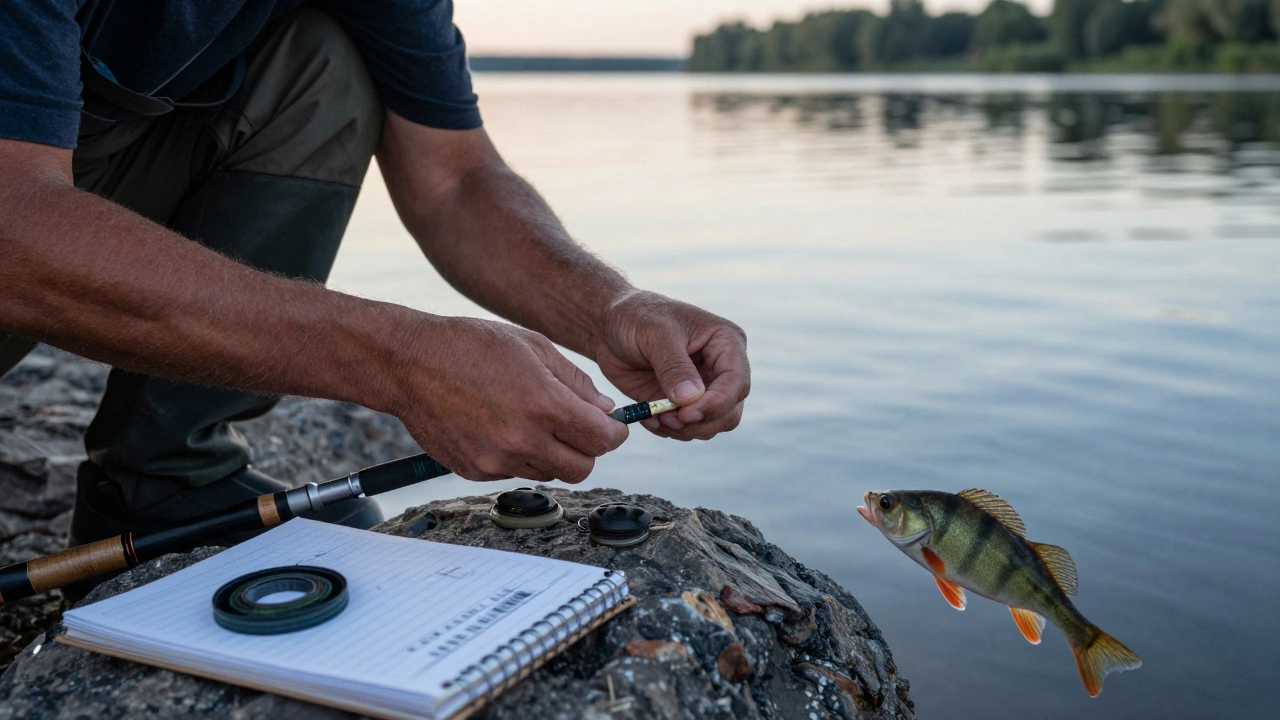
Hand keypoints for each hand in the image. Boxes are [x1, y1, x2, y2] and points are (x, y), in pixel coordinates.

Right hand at [387, 316, 627, 482]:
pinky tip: (502, 427)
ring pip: (548, 473)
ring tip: (533, 421)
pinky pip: (514, 473)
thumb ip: (576, 382)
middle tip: (578, 429)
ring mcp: (496, 460)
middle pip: (581, 469)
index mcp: (543, 405)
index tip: (612, 427)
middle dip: (588, 450)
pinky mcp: (475, 471)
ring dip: (552, 454)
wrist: (409, 362)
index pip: (602, 440)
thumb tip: (605, 411)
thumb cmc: (471, 345)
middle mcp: (522, 440)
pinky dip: (519, 457)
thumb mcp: (534, 346)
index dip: (614, 434)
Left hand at [595, 291, 749, 440]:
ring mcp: (702, 389)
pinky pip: (687, 429)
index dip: (718, 403)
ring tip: (653, 416)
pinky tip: (647, 417)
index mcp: (726, 342)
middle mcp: (720, 368)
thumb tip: (691, 398)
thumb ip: (674, 365)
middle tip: (667, 418)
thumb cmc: (635, 316)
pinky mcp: (682, 404)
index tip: (686, 413)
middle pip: (729, 411)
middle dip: (700, 422)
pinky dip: (668, 430)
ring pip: (711, 426)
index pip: (737, 382)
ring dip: (683, 429)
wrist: (609, 326)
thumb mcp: (654, 332)